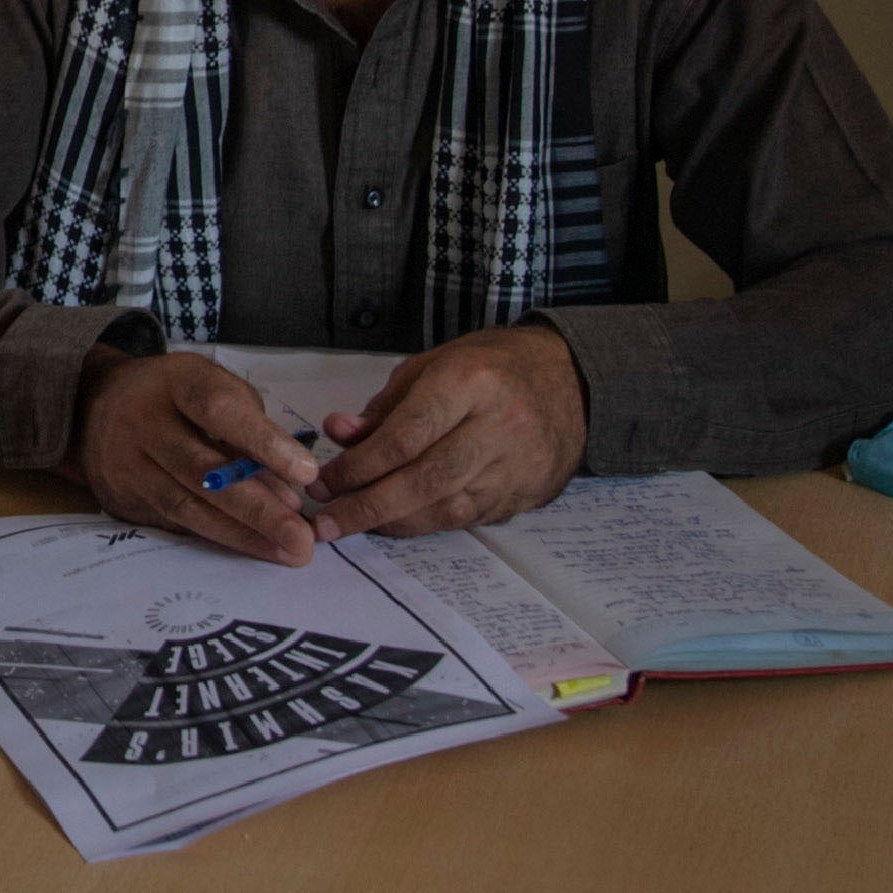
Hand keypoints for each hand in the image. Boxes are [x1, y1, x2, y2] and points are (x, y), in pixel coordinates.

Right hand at [71, 346, 325, 567]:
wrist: (92, 406)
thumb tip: (288, 486)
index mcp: (173, 383)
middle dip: (258, 508)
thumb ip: (248, 427)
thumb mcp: (210, 386)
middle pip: (202, 469)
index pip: (218, 410)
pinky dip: (218, 536)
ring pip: (185, 505)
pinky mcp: (122, 496)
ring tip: (288, 551)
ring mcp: (126, 462)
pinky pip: (174, 522)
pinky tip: (254, 546)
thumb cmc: (174, 396)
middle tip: (303, 537)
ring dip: (241, 533)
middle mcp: (142, 421)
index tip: (306, 473)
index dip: (262, 441)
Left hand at [309, 324, 585, 540]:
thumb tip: (339, 435)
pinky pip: (467, 518)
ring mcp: (516, 466)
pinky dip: (423, 524)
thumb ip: (384, 406)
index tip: (321, 482)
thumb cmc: (489, 367)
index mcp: (469, 383)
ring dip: (392, 522)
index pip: (405, 436)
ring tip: (349, 525)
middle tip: (326, 520)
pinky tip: (392, 523)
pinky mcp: (525, 494)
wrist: (572, 383)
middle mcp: (498, 428)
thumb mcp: (431, 366)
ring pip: (446, 506)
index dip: (358, 465)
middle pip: (425, 479)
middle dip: (368, 505)